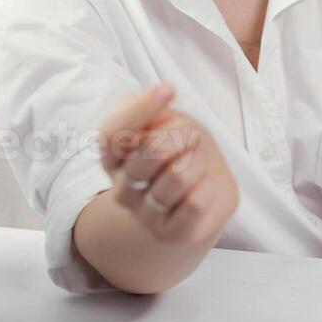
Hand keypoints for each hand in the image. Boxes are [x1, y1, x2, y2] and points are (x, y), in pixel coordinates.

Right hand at [98, 84, 237, 246]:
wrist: (207, 185)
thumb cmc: (181, 148)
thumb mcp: (165, 118)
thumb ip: (152, 105)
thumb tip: (159, 93)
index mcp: (113, 156)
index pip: (113, 133)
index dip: (140, 109)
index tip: (168, 90)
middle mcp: (121, 187)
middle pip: (153, 150)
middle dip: (185, 135)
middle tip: (190, 140)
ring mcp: (144, 213)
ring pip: (178, 176)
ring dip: (199, 162)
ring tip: (197, 165)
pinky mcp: (170, 232)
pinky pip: (194, 203)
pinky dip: (208, 187)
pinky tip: (203, 187)